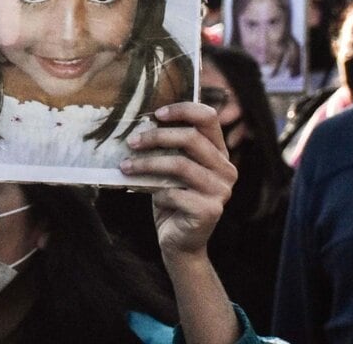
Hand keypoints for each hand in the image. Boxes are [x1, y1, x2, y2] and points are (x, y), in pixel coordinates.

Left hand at [120, 102, 236, 258]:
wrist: (179, 243)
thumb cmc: (172, 200)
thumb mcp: (172, 170)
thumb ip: (169, 149)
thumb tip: (141, 125)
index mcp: (219, 153)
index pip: (208, 118)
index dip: (183, 110)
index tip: (157, 114)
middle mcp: (226, 169)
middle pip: (191, 138)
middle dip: (157, 137)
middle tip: (131, 141)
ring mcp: (221, 190)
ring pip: (180, 165)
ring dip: (147, 164)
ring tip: (126, 166)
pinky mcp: (210, 210)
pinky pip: (174, 193)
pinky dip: (156, 194)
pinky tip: (151, 197)